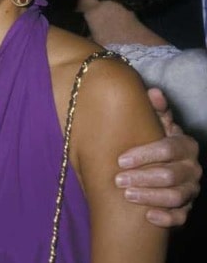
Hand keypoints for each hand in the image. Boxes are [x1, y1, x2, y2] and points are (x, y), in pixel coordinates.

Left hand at [115, 88, 201, 226]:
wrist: (158, 166)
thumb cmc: (152, 143)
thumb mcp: (154, 124)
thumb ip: (155, 110)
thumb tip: (153, 91)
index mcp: (185, 145)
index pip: (168, 149)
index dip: (145, 155)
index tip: (121, 160)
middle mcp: (192, 168)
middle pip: (171, 175)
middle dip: (143, 178)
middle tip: (118, 180)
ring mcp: (191, 190)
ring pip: (175, 196)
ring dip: (150, 196)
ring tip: (126, 195)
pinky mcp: (186, 209)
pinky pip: (181, 217)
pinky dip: (166, 218)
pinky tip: (148, 217)